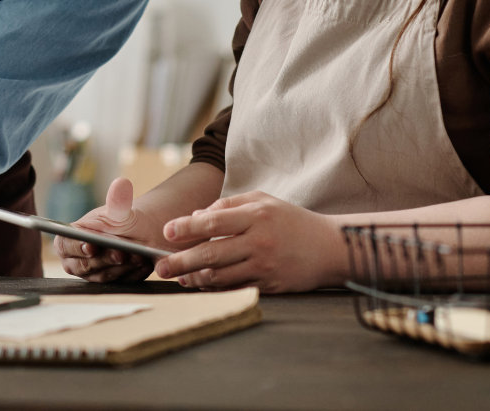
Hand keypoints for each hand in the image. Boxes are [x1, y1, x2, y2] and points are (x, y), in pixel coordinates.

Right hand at [54, 178, 177, 283]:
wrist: (140, 233)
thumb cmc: (122, 219)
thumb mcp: (120, 209)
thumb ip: (117, 199)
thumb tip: (121, 184)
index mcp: (70, 238)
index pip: (66, 244)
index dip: (77, 247)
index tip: (92, 246)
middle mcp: (77, 259)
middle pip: (85, 265)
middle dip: (105, 259)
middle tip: (122, 253)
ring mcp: (93, 274)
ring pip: (104, 276)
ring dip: (121, 267)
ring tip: (138, 257)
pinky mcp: (110, 283)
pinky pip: (120, 283)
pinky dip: (132, 274)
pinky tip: (144, 265)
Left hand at [153, 191, 346, 292]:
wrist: (330, 247)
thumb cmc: (292, 221)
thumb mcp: (263, 201)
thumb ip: (229, 206)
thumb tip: (198, 216)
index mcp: (256, 216)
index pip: (213, 222)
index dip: (187, 227)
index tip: (167, 232)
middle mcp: (259, 241)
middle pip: (211, 253)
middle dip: (180, 261)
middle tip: (159, 267)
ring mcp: (264, 266)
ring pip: (221, 275)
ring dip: (194, 278)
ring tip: (178, 277)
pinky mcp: (270, 285)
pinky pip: (235, 288)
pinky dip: (215, 288)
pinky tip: (201, 284)